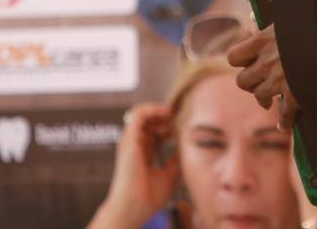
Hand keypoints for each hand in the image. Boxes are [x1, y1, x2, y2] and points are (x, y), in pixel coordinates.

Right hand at [89, 103, 179, 228]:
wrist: (135, 206)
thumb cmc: (148, 197)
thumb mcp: (170, 174)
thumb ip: (176, 159)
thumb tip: (186, 146)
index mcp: (143, 154)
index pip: (155, 132)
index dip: (170, 126)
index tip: (185, 126)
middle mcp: (136, 145)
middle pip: (150, 121)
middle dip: (167, 117)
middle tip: (182, 119)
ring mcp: (131, 140)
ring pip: (143, 113)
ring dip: (160, 111)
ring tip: (175, 115)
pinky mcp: (129, 137)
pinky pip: (138, 114)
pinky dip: (153, 109)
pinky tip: (168, 114)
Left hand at [227, 0, 316, 130]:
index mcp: (261, 41)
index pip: (234, 56)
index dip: (240, 60)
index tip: (248, 60)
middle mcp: (265, 63)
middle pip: (243, 81)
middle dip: (251, 82)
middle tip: (261, 81)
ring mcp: (279, 81)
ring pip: (260, 97)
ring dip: (265, 99)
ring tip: (271, 99)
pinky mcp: (295, 95)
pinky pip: (284, 114)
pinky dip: (284, 121)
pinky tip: (285, 125)